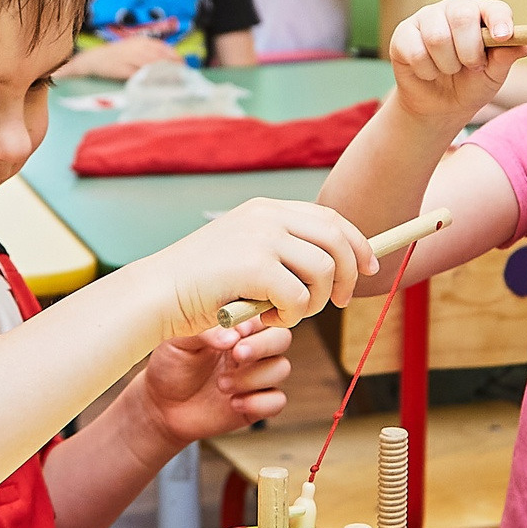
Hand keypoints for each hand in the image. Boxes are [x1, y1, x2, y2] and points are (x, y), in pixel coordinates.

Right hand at [59, 37, 180, 79]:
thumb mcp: (136, 49)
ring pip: (152, 65)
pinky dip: (150, 80)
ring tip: (174, 82)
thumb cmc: (119, 56)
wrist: (95, 59)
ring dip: (164, 74)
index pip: (164, 48)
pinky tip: (157, 84)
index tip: (184, 66)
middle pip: (160, 57)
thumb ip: (151, 54)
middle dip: (173, 67)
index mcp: (142, 42)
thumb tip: (172, 62)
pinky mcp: (124, 69)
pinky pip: (140, 75)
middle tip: (183, 76)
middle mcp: (138, 47)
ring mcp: (131, 57)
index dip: (175, 58)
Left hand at [124, 315, 295, 448]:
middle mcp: (252, 349)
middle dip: (262, 346)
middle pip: (281, 338)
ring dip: (253, 377)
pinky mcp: (257, 404)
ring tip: (222, 385)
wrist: (162, 405)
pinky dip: (259, 402)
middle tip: (237, 354)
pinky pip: (277, 401)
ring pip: (281, 368)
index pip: (263, 315)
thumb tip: (230, 336)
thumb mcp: (179, 342)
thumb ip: (205, 332)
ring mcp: (256, 376)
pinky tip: (233, 403)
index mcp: (236, 327)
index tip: (237, 331)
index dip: (256, 322)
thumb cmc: (172, 365)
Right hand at [149, 197, 376, 337]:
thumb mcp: (244, 252)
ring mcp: (261, 238)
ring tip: (287, 313)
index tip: (369, 267)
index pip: (329, 217)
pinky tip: (268, 318)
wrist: (156, 293)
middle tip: (341, 302)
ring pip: (323, 271)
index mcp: (265, 209)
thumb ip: (281, 250)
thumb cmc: (199, 283)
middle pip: (336, 240)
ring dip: (315, 302)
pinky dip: (292, 316)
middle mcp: (267, 216)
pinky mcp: (255, 266)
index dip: (356, 243)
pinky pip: (300, 297)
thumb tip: (333, 265)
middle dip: (350, 274)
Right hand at [385, 0, 526, 123]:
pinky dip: (426, 71)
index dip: (499, 21)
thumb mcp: (494, 75)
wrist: (440, 105)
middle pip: (462, 15)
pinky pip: (416, 52)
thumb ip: (506, 57)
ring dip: (447, 65)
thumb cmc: (471, 83)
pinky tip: (428, 71)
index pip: (494, 8)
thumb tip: (526, 44)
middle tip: (472, 66)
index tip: (503, 37)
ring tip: (449, 70)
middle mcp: (453, 8)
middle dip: (469, 50)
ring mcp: (426, 18)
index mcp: (481, 13)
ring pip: (437, 37)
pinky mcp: (403, 33)